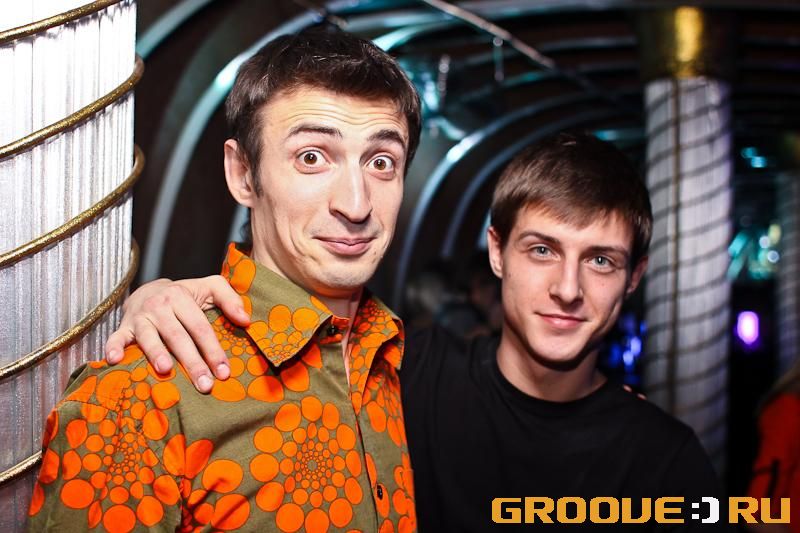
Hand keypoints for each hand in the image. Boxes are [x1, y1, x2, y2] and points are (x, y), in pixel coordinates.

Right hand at [104, 276, 249, 391]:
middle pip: (178, 337)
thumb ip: (230, 299)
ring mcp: (140, 318)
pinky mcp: (123, 327)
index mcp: (181, 297)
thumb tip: (246, 320)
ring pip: (149, 338)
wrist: (148, 289)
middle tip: (205, 384)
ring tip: (166, 370)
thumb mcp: (209, 287)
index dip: (213, 350)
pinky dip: (113, 348)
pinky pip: (116, 338)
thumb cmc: (186, 295)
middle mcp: (159, 306)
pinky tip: (114, 360)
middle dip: (192, 362)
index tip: (224, 372)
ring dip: (156, 354)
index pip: (201, 327)